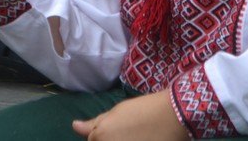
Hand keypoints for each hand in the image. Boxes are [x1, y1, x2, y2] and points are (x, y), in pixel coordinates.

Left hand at [72, 90, 187, 139]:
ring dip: (124, 140)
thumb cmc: (143, 109)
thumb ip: (94, 123)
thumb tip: (74, 126)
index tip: (119, 130)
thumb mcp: (116, 112)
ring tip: (138, 135)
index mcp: (100, 138)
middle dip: (113, 139)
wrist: (173, 115)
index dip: (104, 135)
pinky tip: (143, 138)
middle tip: (131, 132)